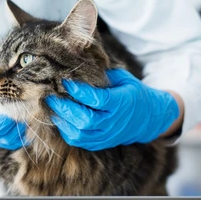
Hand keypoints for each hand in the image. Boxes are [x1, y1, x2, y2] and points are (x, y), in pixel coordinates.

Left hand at [45, 68, 179, 150]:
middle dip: (65, 108)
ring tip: (52, 107)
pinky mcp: (102, 143)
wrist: (149, 118)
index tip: (64, 80)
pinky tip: (60, 119)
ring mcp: (108, 135)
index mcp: (121, 102)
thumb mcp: (122, 77)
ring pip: (81, 134)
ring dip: (63, 121)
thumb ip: (101, 71)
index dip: (78, 91)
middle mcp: (114, 121)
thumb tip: (77, 56)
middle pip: (86, 120)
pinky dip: (67, 131)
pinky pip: (81, 142)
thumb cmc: (131, 91)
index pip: (97, 99)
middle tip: (51, 96)